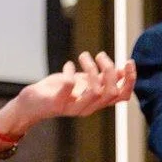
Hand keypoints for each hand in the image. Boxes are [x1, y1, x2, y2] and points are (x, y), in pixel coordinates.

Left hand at [0, 51, 136, 136]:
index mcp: (97, 102)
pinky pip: (69, 87)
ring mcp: (73, 107)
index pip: (123, 95)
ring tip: (84, 56)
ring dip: (92, 70)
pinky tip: (68, 66)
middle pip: (111, 92)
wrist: (30, 104)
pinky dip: (70, 73)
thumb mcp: (82, 82)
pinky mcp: (57, 103)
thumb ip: (101, 78)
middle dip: (109, 70)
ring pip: (95, 92)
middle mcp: (88, 107)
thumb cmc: (57, 91)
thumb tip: (122, 70)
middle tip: (99, 55)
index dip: (130, 80)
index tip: (129, 61)